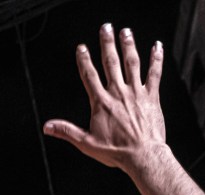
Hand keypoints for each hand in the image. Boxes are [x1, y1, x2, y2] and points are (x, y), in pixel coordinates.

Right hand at [43, 25, 165, 170]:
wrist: (142, 155)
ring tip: (126, 32)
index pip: (90, 76)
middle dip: (107, 43)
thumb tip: (48, 127)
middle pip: (111, 63)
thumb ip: (67, 131)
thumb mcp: (87, 143)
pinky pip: (154, 74)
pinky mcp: (151, 97)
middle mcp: (118, 93)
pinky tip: (157, 47)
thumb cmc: (116, 151)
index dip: (84, 60)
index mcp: (102, 103)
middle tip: (106, 28)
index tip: (82, 48)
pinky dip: (156, 59)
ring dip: (128, 46)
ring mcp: (136, 93)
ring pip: (132, 63)